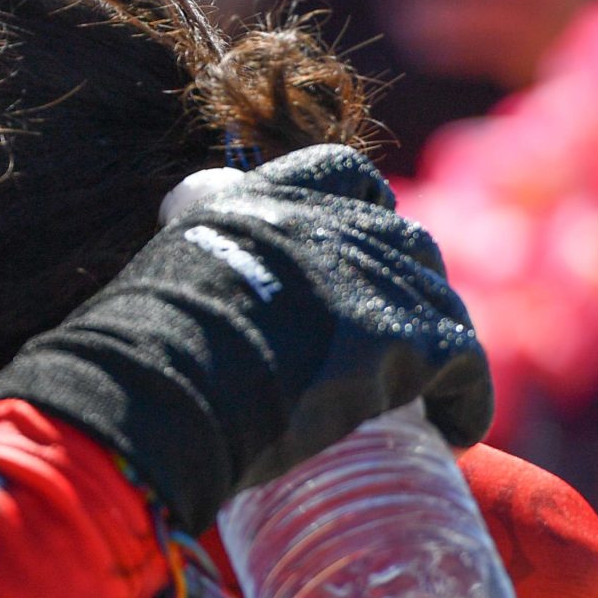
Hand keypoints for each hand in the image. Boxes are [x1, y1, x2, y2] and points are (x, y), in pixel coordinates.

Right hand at [0, 145, 489, 533]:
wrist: (146, 395)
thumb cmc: (130, 360)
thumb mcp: (161, 280)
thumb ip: (192, 271)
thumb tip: (174, 309)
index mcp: (254, 201)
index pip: (342, 173)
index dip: (363, 211)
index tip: (359, 252)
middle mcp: (317, 222)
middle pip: (402, 240)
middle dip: (407, 288)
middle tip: (392, 344)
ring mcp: (362, 275)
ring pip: (437, 296)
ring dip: (439, 342)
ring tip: (426, 393)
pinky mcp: (398, 335)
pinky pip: (464, 359)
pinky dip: (468, 395)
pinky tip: (458, 425)